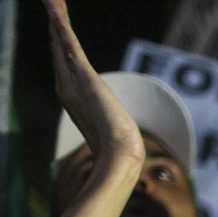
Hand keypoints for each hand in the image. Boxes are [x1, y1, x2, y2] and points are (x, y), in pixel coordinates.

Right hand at [43, 0, 142, 168]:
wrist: (118, 153)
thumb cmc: (115, 147)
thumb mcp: (105, 129)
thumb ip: (101, 125)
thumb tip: (111, 135)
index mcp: (70, 95)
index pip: (63, 62)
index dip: (59, 43)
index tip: (57, 26)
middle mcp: (65, 85)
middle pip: (57, 46)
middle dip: (54, 24)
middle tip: (51, 2)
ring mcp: (72, 80)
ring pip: (61, 41)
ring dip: (56, 17)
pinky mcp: (85, 75)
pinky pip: (69, 42)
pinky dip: (61, 24)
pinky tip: (57, 7)